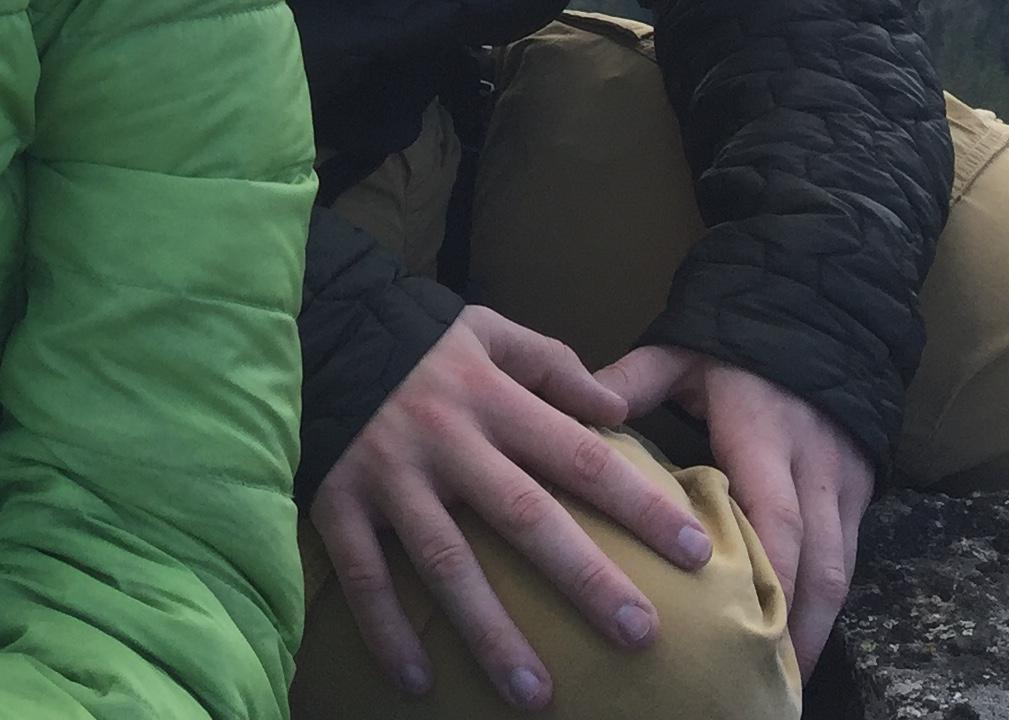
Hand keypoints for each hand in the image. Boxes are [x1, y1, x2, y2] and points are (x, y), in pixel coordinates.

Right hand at [311, 307, 714, 706]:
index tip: (693, 551)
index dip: (637, 503)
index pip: (578, 454)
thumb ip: (550, 362)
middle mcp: (445, 438)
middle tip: (640, 634)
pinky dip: (387, 628)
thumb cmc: (415, 337)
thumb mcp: (484, 329)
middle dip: (584, 577)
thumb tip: (617, 404)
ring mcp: (389, 474)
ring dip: (491, 630)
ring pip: (446, 560)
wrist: (315, 325)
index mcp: (488, 395)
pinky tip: (418, 680)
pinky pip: (364, 573)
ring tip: (536, 695)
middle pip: (523, 514)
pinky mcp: (338, 498)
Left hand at [595, 345, 871, 678]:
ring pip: (842, 568)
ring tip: (786, 675)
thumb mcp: (680, 352)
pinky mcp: (863, 492)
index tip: (745, 625)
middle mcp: (813, 465)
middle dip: (798, 622)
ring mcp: (845, 482)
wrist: (813, 313)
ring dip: (819, 624)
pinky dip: (828, 600)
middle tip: (770, 677)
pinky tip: (803, 634)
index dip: (765, 573)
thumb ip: (631, 378)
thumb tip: (577, 411)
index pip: (773, 515)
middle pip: (818, 559)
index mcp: (764, 432)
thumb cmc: (732, 341)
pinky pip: (850, 557)